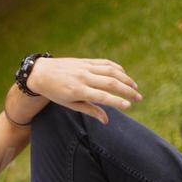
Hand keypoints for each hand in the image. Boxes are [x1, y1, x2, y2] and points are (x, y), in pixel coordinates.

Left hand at [28, 57, 142, 124]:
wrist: (42, 73)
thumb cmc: (55, 93)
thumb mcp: (69, 105)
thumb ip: (89, 110)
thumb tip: (106, 120)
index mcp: (78, 91)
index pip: (102, 96)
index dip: (116, 101)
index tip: (129, 106)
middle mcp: (83, 77)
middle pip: (111, 83)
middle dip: (127, 91)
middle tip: (139, 98)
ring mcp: (86, 67)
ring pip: (111, 71)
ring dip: (126, 79)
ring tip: (135, 88)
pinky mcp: (87, 60)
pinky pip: (106, 63)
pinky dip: (117, 69)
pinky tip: (125, 75)